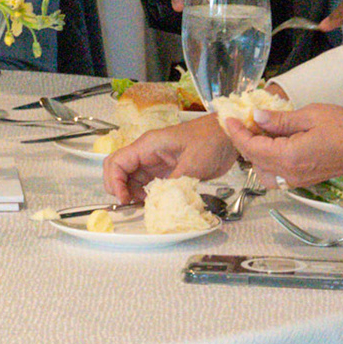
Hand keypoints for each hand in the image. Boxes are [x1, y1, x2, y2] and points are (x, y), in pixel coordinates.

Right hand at [102, 114, 238, 203]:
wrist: (228, 136)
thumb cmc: (211, 140)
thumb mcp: (193, 163)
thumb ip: (174, 182)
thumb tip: (160, 201)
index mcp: (148, 145)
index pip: (117, 162)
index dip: (114, 182)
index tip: (124, 199)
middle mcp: (147, 153)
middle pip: (118, 169)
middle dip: (116, 187)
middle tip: (128, 204)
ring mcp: (155, 162)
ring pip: (130, 179)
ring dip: (130, 193)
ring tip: (142, 206)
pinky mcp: (165, 171)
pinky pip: (146, 184)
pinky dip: (144, 195)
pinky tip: (152, 203)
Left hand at [224, 105, 342, 188]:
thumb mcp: (311, 115)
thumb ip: (280, 120)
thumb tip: (256, 117)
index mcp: (289, 156)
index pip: (251, 147)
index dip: (236, 131)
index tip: (229, 118)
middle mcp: (290, 173)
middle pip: (253, 160)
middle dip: (243, 140)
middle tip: (239, 120)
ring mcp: (296, 179)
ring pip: (262, 170)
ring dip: (254, 152)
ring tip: (256, 131)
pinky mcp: (303, 179)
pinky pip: (276, 173)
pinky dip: (267, 159)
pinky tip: (272, 142)